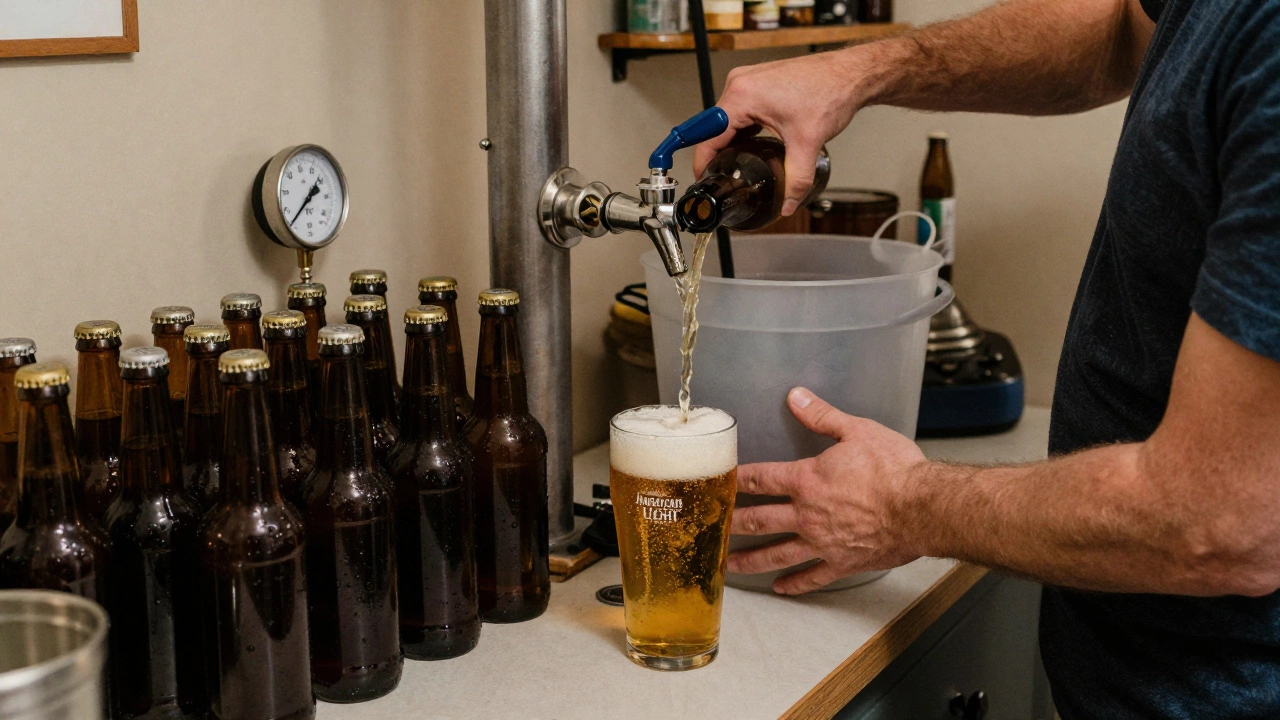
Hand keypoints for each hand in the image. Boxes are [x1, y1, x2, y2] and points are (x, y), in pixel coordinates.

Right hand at [692, 49, 868, 215]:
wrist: (851, 74)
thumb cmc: (830, 91)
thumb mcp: (808, 144)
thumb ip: (796, 180)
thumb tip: (788, 203)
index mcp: (742, 95)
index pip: (709, 136)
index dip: (703, 162)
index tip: (704, 180)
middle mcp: (740, 83)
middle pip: (716, 127)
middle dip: (720, 153)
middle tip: (727, 177)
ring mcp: (749, 80)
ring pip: (729, 119)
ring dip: (733, 140)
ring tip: (741, 162)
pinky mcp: (759, 81)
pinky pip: (741, 109)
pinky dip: (744, 128)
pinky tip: (754, 143)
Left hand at [728, 387, 925, 593]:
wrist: (923, 509)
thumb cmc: (894, 470)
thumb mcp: (857, 431)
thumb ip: (822, 416)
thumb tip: (796, 396)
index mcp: (806, 481)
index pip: (759, 479)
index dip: (736, 479)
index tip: (720, 482)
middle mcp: (806, 515)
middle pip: (758, 520)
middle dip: (733, 524)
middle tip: (713, 528)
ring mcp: (822, 543)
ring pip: (777, 554)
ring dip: (750, 560)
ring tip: (729, 567)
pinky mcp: (842, 563)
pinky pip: (812, 577)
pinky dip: (795, 584)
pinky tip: (781, 588)